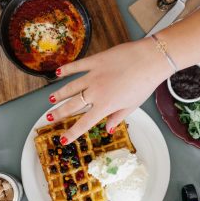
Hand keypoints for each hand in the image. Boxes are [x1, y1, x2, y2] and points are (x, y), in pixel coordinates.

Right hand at [48, 37, 171, 142]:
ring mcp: (93, 76)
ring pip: (71, 87)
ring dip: (59, 94)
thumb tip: (108, 129)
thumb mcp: (132, 106)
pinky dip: (66, 69)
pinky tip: (58, 73)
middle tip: (49, 118)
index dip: (72, 133)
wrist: (150, 60)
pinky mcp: (95, 61)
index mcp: (105, 106)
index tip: (63, 140)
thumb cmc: (144, 84)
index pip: (84, 123)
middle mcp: (95, 92)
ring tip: (50, 100)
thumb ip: (118, 117)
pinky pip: (77, 66)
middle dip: (59, 113)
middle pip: (72, 105)